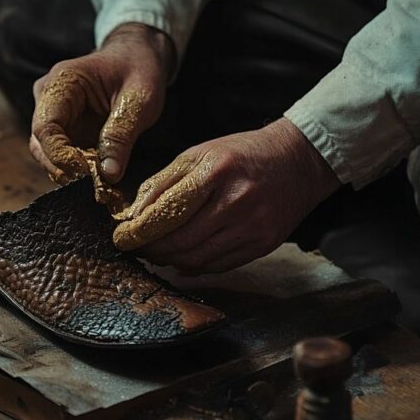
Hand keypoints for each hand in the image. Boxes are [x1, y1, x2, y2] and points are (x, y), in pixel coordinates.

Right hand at [30, 23, 174, 183]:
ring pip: (47, 154)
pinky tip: (99, 176)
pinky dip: (78, 170)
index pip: (45, 127)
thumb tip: (108, 175)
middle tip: (96, 185)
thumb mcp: (139, 100)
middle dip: (65, 168)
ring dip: (70, 172)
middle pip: (40, 145)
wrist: (138, 57)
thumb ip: (122, 135)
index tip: (87, 173)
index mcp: (62, 81)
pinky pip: (62, 155)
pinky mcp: (64, 130)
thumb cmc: (139, 70)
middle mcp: (48, 97)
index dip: (60, 155)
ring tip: (99, 182)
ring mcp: (53, 115)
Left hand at [113, 118, 340, 273]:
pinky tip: (182, 258)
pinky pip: (218, 266)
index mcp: (216, 172)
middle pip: (179, 241)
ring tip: (156, 252)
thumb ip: (164, 182)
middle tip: (135, 247)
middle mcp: (236, 202)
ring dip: (169, 259)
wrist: (298, 161)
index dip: (139, 230)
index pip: (166, 211)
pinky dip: (194, 266)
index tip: (122, 237)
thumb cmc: (242, 154)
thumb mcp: (199, 153)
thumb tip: (135, 214)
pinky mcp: (262, 245)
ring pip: (196, 259)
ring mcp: (252, 227)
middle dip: (150, 248)